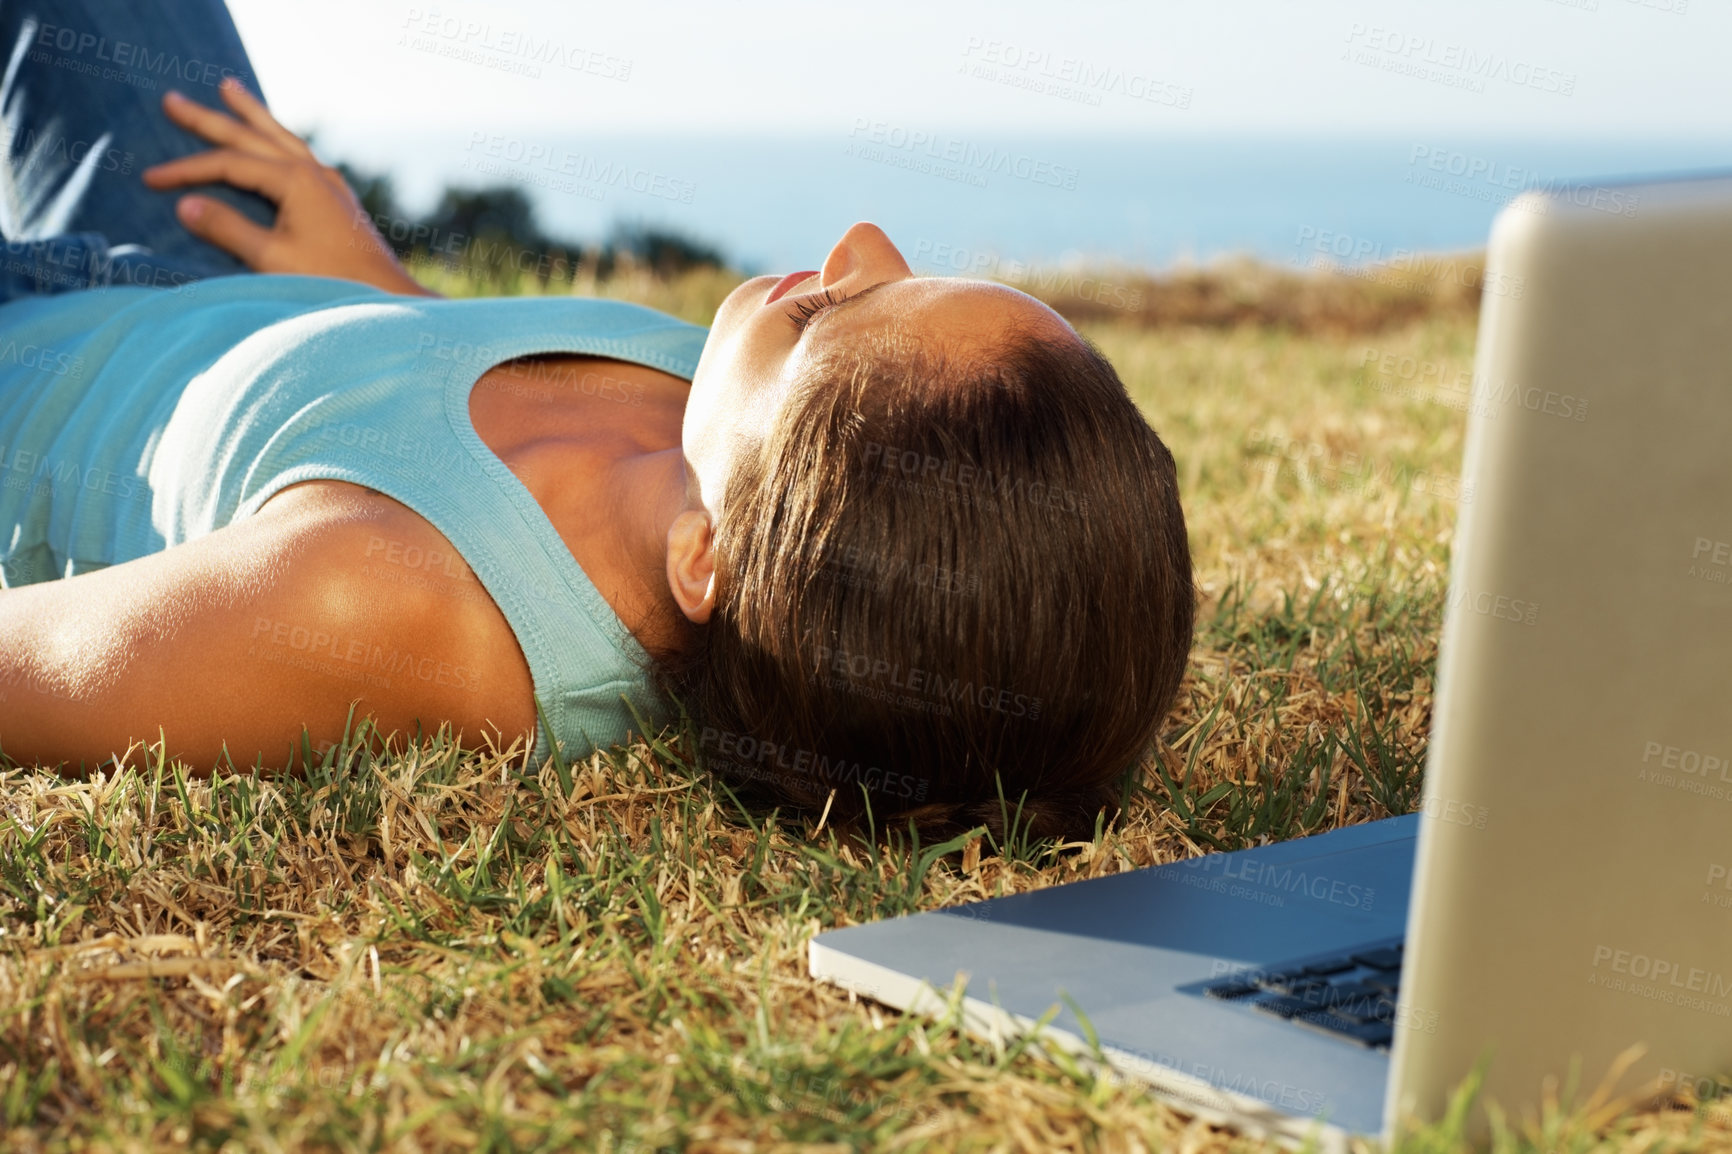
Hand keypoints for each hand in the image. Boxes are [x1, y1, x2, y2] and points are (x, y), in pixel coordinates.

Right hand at [142, 78, 434, 296]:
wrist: (387, 300)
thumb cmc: (333, 283)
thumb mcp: (272, 260)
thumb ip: (228, 230)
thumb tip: (185, 205)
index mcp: (296, 181)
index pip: (229, 164)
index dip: (186, 170)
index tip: (148, 179)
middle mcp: (315, 173)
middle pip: (252, 136)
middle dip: (210, 118)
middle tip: (171, 100)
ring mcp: (330, 183)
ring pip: (280, 137)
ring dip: (250, 114)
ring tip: (228, 88)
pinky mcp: (338, 199)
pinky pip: (299, 155)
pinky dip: (277, 140)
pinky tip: (273, 140)